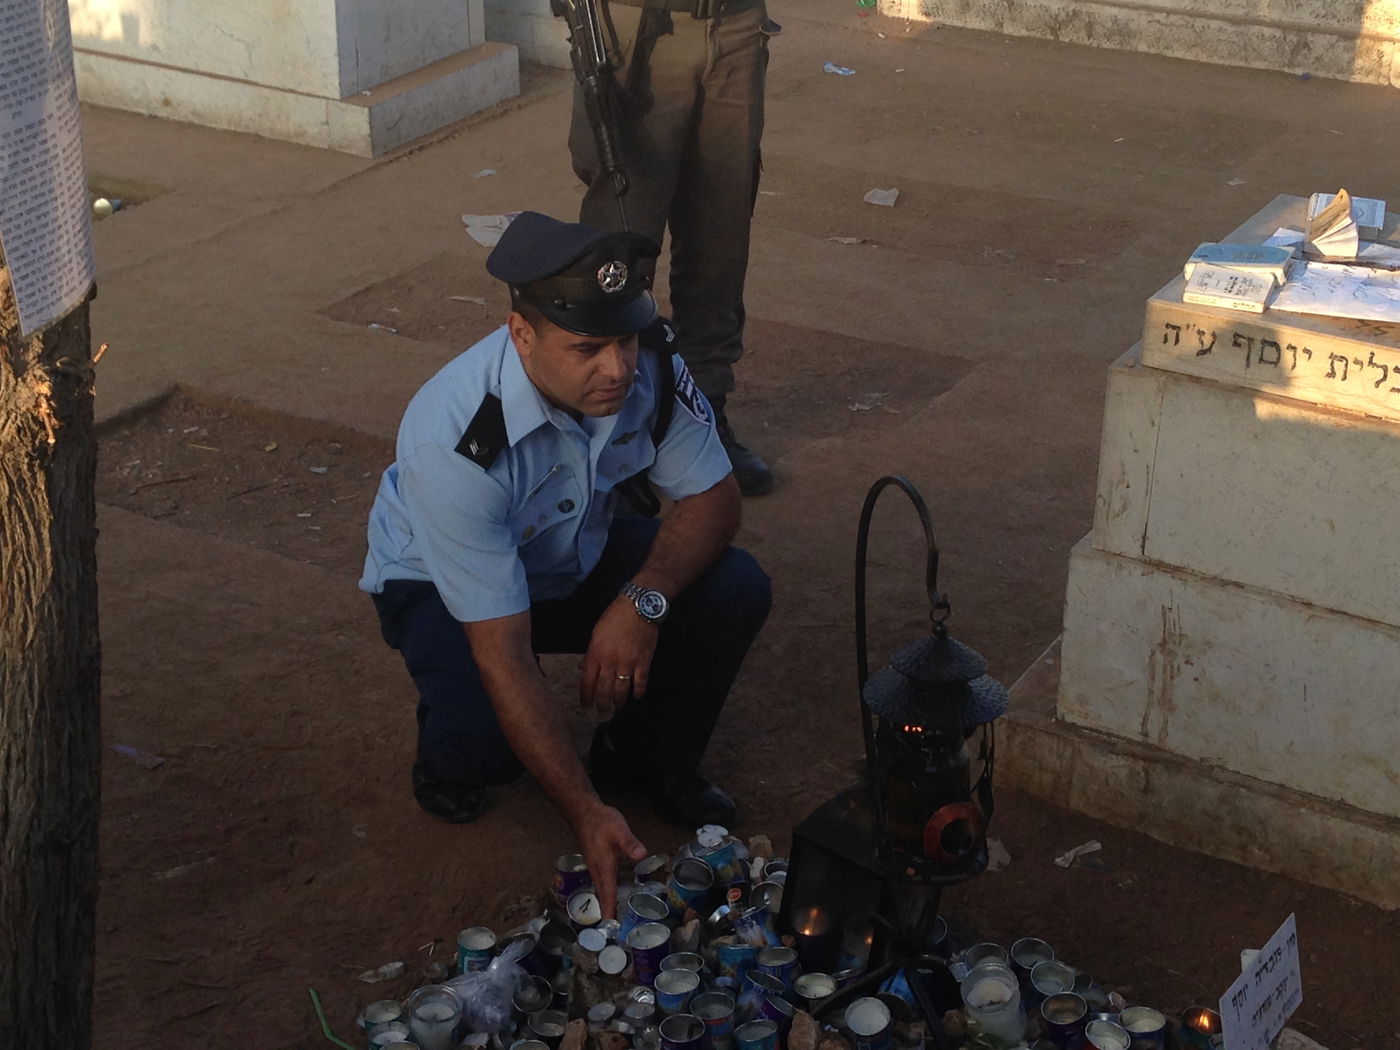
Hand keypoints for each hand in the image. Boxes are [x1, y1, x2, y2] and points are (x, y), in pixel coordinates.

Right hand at [576, 802, 646, 919]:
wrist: (584, 813)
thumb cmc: (602, 821)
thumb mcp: (619, 829)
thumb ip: (630, 843)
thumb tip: (642, 855)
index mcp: (604, 866)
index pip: (607, 894)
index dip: (610, 911)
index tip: (612, 928)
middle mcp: (597, 871)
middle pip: (602, 897)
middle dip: (608, 914)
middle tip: (616, 932)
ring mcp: (595, 868)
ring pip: (600, 892)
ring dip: (606, 906)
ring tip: (614, 921)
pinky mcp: (596, 864)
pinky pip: (601, 884)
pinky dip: (606, 895)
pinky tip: (612, 897)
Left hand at [578, 598, 658, 715]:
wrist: (638, 607)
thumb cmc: (614, 618)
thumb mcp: (596, 633)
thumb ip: (590, 653)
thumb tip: (582, 668)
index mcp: (596, 653)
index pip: (587, 682)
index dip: (586, 697)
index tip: (585, 706)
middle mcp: (610, 661)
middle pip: (604, 689)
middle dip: (601, 703)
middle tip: (601, 711)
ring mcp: (628, 662)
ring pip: (621, 689)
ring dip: (618, 701)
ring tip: (617, 705)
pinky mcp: (643, 661)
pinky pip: (640, 682)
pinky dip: (638, 691)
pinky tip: (636, 696)